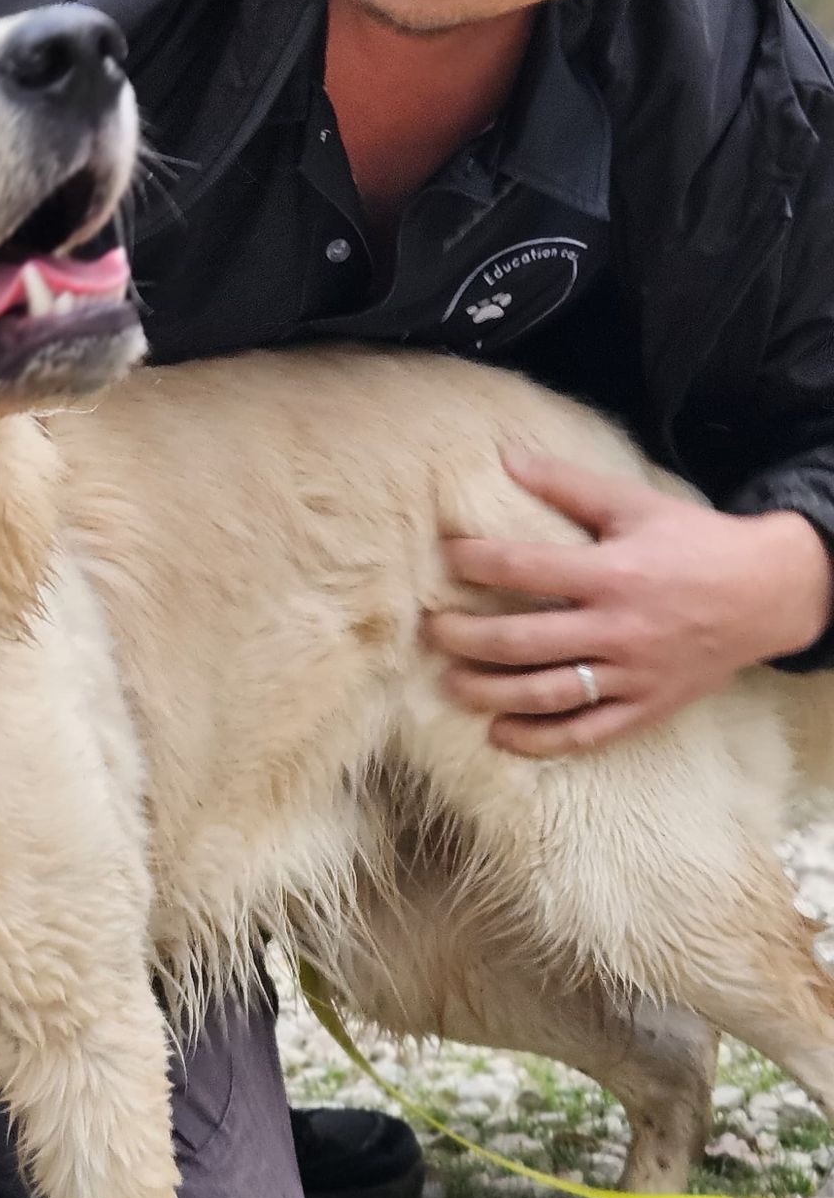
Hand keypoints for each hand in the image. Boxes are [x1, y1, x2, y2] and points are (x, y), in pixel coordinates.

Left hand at [422, 447, 833, 754]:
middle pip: (523, 641)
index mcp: (612, 573)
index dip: (477, 562)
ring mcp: (630, 675)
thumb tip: (507, 457)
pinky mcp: (645, 708)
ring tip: (450, 684)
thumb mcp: (635, 504)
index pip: (526, 568)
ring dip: (490, 693)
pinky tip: (501, 735)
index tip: (445, 557)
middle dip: (467, 638)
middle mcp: (617, 628)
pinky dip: (540, 740)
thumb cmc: (694, 544)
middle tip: (431, 630)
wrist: (766, 594)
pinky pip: (585, 733)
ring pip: (547, 694)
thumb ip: (568, 485)